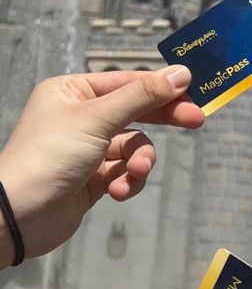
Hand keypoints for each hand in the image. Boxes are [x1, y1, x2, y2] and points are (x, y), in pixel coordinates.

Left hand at [0, 66, 203, 264]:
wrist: (19, 215)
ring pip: (132, 147)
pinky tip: (116, 192)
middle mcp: (79, 117)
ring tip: (134, 173)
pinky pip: (123, 173)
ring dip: (139, 161)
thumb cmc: (49, 156)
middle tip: (196, 120)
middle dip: (162, 120)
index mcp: (72, 92)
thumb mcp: (98, 119)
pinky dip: (126, 182)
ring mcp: (86, 150)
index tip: (194, 90)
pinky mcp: (92, 180)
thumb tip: (180, 74)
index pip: (127, 82)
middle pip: (135, 112)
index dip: (161, 86)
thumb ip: (142, 97)